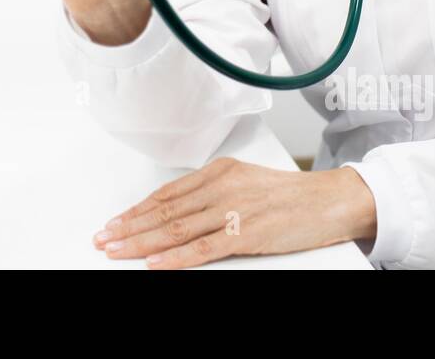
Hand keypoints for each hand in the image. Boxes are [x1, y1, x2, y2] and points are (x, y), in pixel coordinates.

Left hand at [91, 157, 376, 268]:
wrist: (330, 200)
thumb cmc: (291, 195)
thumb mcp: (246, 182)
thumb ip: (214, 192)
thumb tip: (180, 209)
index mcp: (219, 172)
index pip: (167, 193)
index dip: (137, 209)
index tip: (115, 221)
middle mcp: (221, 187)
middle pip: (165, 211)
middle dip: (130, 226)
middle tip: (104, 238)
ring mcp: (233, 210)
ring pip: (177, 228)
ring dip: (142, 241)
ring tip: (117, 250)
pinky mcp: (247, 233)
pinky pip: (204, 248)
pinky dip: (176, 257)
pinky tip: (155, 262)